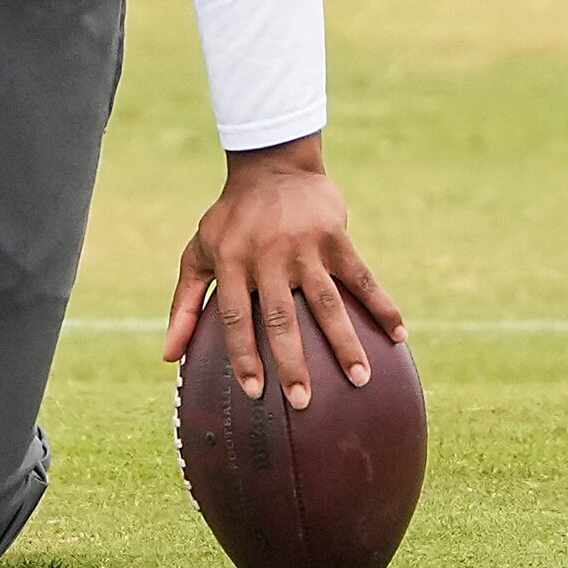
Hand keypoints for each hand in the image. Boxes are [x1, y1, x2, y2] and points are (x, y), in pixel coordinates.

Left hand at [161, 134, 406, 410]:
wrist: (272, 165)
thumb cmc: (231, 220)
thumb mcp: (199, 253)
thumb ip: (184, 304)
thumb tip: (168, 357)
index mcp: (231, 263)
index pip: (234, 317)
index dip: (243, 355)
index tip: (254, 392)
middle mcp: (267, 257)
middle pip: (280, 318)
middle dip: (293, 362)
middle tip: (304, 402)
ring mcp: (304, 247)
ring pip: (327, 303)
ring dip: (344, 342)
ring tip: (360, 379)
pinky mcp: (336, 238)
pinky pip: (362, 277)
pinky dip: (382, 305)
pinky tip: (399, 335)